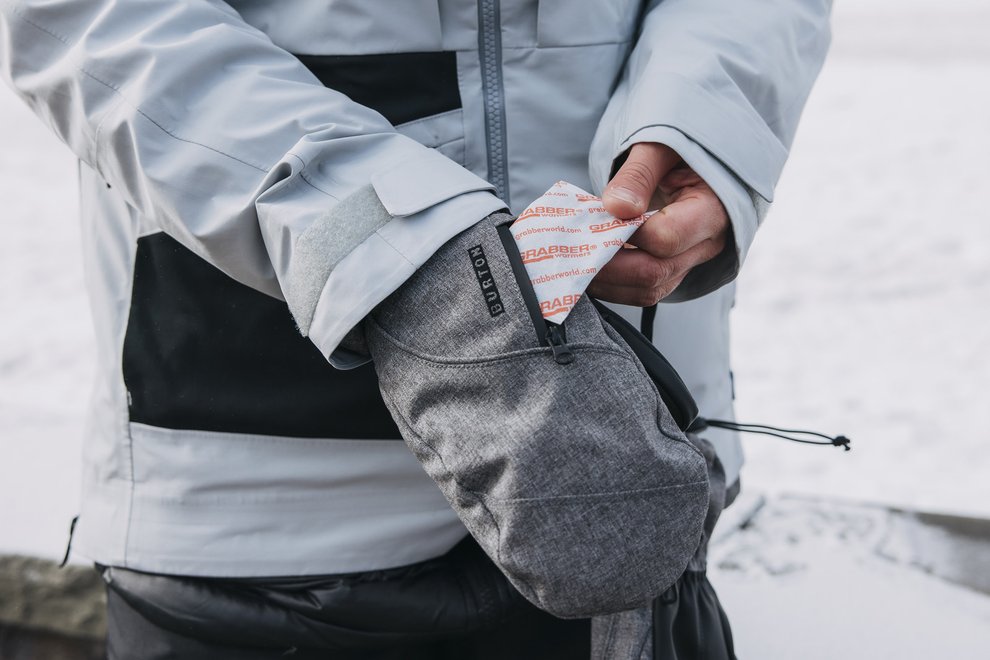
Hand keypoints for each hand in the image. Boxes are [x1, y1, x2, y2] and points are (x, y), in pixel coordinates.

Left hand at [588, 143, 729, 305]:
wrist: (691, 157)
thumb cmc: (677, 147)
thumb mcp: (658, 146)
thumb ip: (638, 174)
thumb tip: (616, 207)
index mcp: (713, 209)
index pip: (665, 238)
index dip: (624, 234)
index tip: (596, 220)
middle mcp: (708, 243)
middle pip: (655, 273)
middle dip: (607, 267)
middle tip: (570, 252)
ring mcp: (691, 261)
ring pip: (647, 290)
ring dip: (606, 282)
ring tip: (573, 262)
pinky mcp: (673, 269)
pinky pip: (643, 289)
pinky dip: (613, 283)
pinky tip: (589, 266)